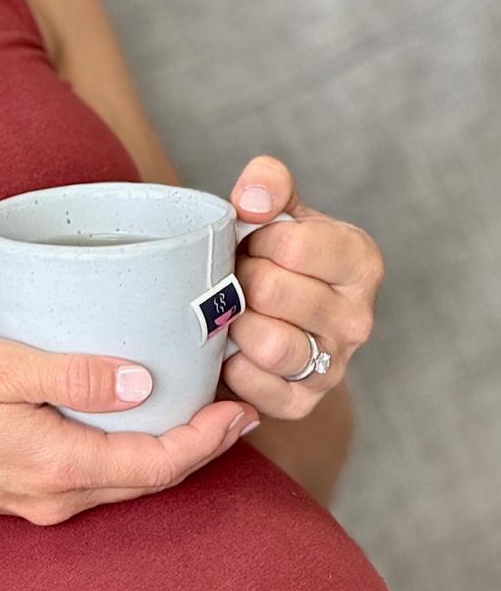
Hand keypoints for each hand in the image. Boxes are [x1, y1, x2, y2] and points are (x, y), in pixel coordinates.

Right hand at [0, 335, 256, 525]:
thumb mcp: (5, 367)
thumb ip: (77, 374)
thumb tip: (145, 380)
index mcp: (60, 466)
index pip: (157, 463)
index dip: (207, 440)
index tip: (239, 410)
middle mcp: (56, 497)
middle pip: (148, 480)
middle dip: (198, 449)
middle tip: (235, 411)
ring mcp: (39, 504)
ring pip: (122, 484)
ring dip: (163, 455)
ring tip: (196, 416)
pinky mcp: (24, 497)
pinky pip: (92, 482)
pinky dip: (126, 458)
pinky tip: (133, 427)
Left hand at [224, 155, 384, 419]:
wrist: (274, 328)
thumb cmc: (276, 263)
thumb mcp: (278, 215)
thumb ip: (267, 186)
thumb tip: (252, 200)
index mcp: (360, 264)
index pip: (294, 245)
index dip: (255, 241)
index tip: (251, 246)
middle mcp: (357, 319)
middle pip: (273, 293)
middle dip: (240, 282)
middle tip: (234, 282)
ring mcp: (333, 366)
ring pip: (268, 344)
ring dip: (235, 326)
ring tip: (232, 315)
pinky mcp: (301, 404)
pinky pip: (254, 387)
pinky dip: (231, 369)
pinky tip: (230, 352)